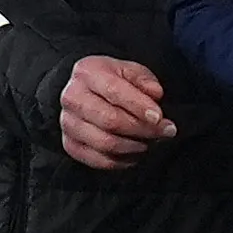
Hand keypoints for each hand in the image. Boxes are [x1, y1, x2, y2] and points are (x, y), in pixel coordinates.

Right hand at [59, 56, 176, 169]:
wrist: (86, 92)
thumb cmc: (112, 81)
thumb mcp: (130, 71)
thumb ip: (144, 80)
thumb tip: (155, 94)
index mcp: (87, 71)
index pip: (114, 91)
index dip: (139, 106)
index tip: (159, 117)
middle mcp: (72, 97)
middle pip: (110, 120)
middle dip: (142, 129)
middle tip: (164, 132)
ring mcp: (68, 123)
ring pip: (105, 143)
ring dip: (135, 146)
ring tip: (151, 141)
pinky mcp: (70, 144)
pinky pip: (99, 160)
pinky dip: (122, 161)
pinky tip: (135, 152)